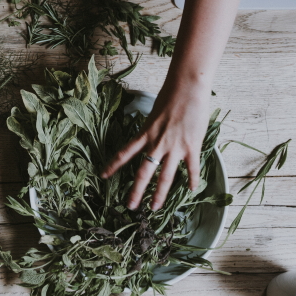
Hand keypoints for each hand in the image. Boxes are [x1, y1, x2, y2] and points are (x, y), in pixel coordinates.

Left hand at [101, 83, 210, 210]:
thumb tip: (151, 136)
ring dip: (159, 194)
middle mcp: (157, 144)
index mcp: (145, 134)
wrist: (187, 88)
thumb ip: (151, 129)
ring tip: (155, 207)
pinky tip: (191, 191)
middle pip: (144, 172)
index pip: (125, 153)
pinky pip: (192, 168)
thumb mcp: (153, 114)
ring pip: (165, 176)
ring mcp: (174, 147)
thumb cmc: (170, 96)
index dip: (113, 166)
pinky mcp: (191, 147)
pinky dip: (192, 180)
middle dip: (136, 191)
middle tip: (130, 207)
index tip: (103, 176)